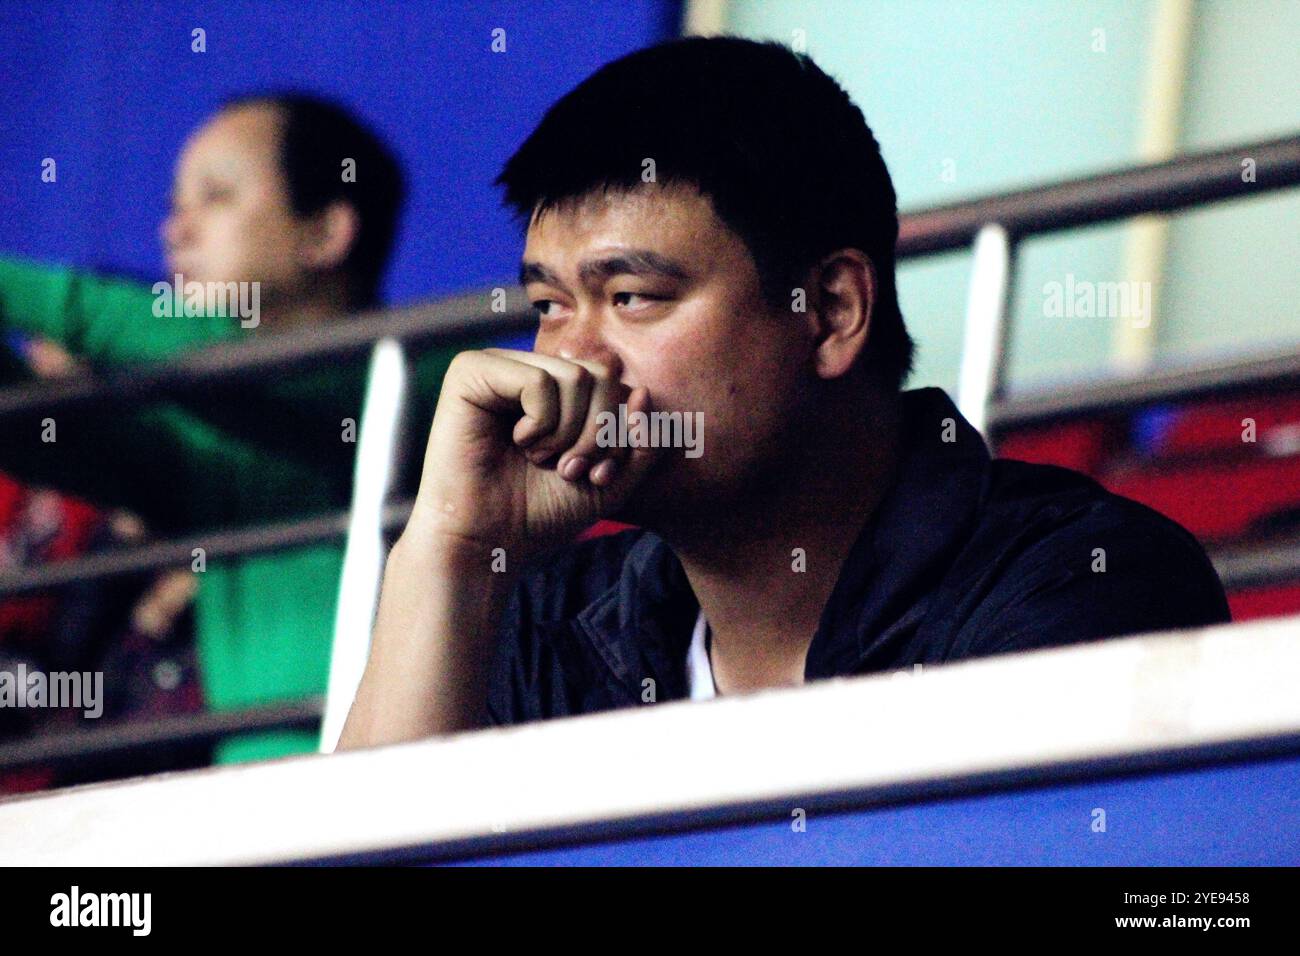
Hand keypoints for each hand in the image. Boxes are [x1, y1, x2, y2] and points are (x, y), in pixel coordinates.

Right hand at [407, 348, 660, 563]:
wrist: (487, 541)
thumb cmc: (541, 512)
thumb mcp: (611, 482)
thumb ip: (640, 443)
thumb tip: (642, 391)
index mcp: (556, 388)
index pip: (615, 383)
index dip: (618, 432)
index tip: (596, 476)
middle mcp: (528, 368)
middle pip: (601, 374)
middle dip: (598, 432)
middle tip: (569, 470)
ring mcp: (499, 366)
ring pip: (576, 376)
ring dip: (568, 433)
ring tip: (541, 459)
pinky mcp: (471, 372)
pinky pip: (538, 381)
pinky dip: (540, 424)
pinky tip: (518, 443)